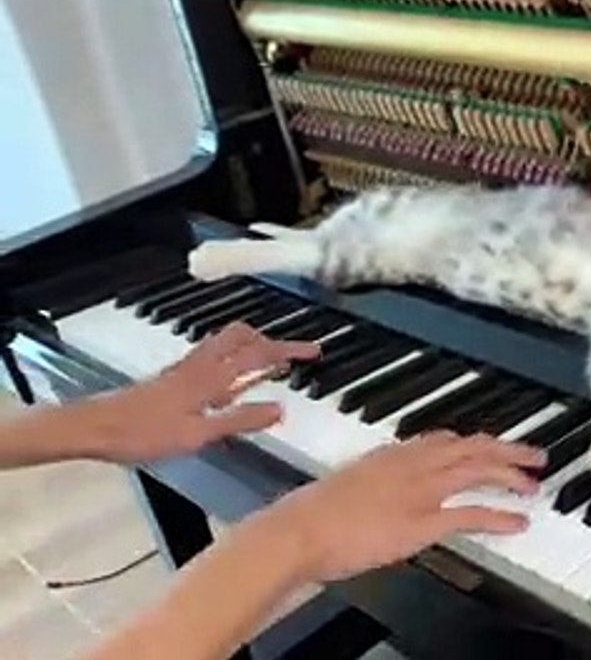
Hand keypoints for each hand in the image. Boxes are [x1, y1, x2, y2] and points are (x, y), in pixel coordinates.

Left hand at [84, 323, 318, 462]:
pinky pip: (211, 357)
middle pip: (241, 336)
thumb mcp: (199, 434)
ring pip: (225, 343)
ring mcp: (185, 368)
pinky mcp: (173, 377)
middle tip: (289, 355)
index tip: (315, 350)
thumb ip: (241, 419)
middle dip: (269, 340)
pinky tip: (230, 381)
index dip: (289, 350)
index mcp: (212, 377)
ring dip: (250, 346)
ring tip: (267, 362)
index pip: (260, 354)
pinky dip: (231, 359)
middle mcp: (201, 364)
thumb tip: (281, 409)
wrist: (96, 427)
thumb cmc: (146, 433)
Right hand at [261, 431, 545, 583]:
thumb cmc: (313, 513)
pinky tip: (518, 521)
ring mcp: (421, 491)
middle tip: (534, 455)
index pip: (445, 439)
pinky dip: (499, 516)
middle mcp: (413, 464)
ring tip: (533, 484)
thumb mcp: (349, 483)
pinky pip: (471, 514)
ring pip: (479, 472)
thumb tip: (383, 490)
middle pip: (473, 448)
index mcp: (394, 454)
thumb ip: (374, 480)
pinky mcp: (422, 522)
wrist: (300, 529)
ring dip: (511, 476)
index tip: (492, 444)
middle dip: (508, 450)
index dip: (475, 442)